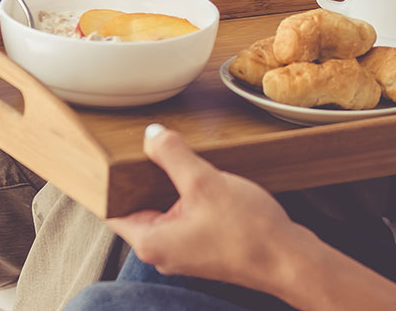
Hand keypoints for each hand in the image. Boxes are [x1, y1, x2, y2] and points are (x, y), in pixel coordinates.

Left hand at [108, 125, 304, 288]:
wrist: (289, 260)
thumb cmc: (248, 232)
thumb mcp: (204, 182)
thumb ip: (172, 155)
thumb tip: (151, 135)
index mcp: (150, 241)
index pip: (111, 208)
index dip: (107, 180)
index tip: (106, 155)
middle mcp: (161, 251)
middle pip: (137, 206)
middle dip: (141, 176)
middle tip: (145, 145)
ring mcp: (183, 251)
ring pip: (162, 209)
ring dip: (167, 184)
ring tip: (172, 155)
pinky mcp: (202, 247)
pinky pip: (183, 216)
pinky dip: (186, 196)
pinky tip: (199, 177)